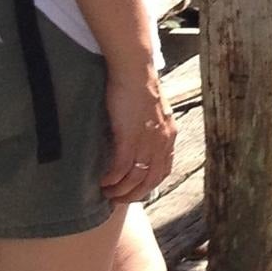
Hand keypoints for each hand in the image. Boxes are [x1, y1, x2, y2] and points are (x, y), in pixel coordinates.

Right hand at [100, 70, 175, 203]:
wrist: (135, 71)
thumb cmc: (139, 86)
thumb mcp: (153, 111)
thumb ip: (150, 128)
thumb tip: (140, 139)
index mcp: (169, 136)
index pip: (163, 170)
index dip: (148, 185)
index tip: (134, 191)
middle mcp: (162, 142)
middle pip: (150, 180)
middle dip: (133, 194)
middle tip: (117, 199)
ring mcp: (146, 141)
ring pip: (135, 178)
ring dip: (120, 190)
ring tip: (106, 193)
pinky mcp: (129, 137)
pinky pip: (121, 167)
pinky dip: (112, 178)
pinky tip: (103, 181)